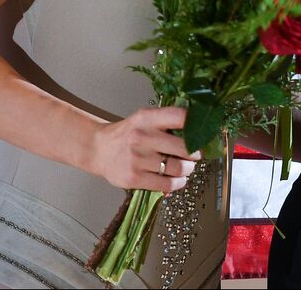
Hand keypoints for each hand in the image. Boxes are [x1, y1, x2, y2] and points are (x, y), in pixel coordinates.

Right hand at [86, 106, 203, 192]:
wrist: (98, 149)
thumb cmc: (127, 134)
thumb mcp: (144, 118)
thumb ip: (166, 120)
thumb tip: (197, 127)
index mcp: (146, 118)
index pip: (179, 116)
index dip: (196, 124)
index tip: (202, 131)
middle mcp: (142, 137)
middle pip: (184, 148)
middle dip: (196, 153)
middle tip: (196, 154)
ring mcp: (138, 159)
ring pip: (178, 168)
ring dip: (188, 169)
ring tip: (187, 167)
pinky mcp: (134, 178)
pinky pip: (167, 184)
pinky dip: (179, 183)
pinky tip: (178, 179)